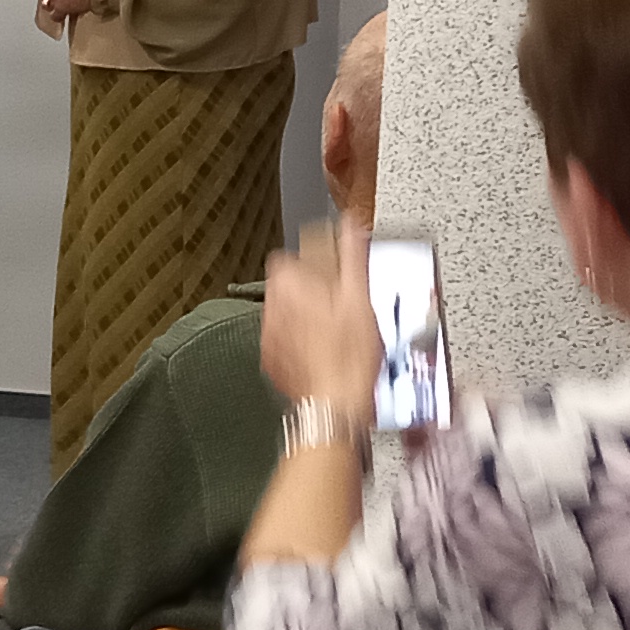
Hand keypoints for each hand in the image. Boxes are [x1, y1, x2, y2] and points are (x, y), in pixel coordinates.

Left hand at [258, 220, 380, 412]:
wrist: (336, 403)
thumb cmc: (349, 356)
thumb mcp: (360, 296)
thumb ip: (353, 255)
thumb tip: (351, 226)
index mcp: (288, 283)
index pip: (293, 251)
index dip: (318, 254)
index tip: (335, 262)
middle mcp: (270, 306)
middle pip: (289, 281)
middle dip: (314, 285)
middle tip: (341, 297)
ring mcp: (269, 335)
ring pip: (286, 310)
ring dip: (307, 311)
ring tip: (336, 325)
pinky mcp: (272, 360)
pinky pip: (285, 338)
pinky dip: (302, 339)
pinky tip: (325, 348)